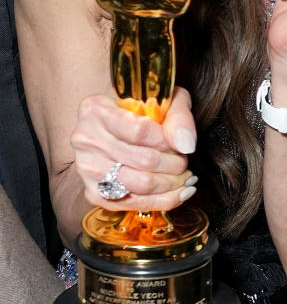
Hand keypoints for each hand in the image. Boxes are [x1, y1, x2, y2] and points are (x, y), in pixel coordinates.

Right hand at [71, 85, 196, 211]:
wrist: (113, 128)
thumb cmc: (140, 111)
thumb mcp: (163, 100)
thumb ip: (178, 116)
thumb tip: (185, 145)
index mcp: (96, 110)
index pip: (140, 131)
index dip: (168, 142)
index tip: (180, 144)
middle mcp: (86, 139)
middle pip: (144, 161)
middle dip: (175, 164)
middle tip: (184, 161)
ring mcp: (87, 168)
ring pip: (141, 185)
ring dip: (172, 184)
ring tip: (185, 177)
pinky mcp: (94, 192)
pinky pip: (135, 203)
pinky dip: (164, 201)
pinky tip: (178, 192)